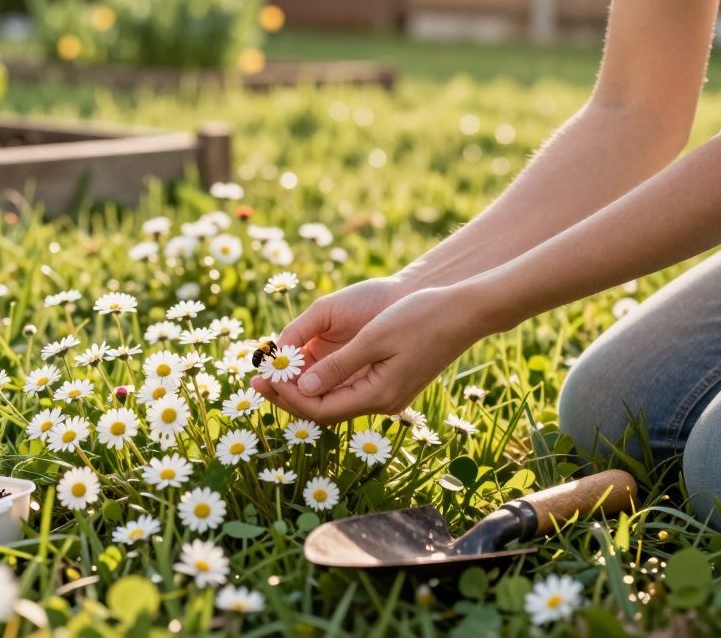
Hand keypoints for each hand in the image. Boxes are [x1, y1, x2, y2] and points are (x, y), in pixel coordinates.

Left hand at [254, 286, 491, 424]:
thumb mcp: (374, 338)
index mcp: (379, 395)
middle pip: (324, 410)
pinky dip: (323, 378)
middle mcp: (382, 402)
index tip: (262, 378)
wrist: (465, 310)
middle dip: (289, 395)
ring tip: (274, 371)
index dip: (288, 397)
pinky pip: (348, 387)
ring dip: (303, 387)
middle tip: (255, 380)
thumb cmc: (422, 317)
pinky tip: (305, 364)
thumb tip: (302, 387)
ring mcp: (387, 393)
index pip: (320, 410)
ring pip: (335, 399)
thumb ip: (338, 366)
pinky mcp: (390, 380)